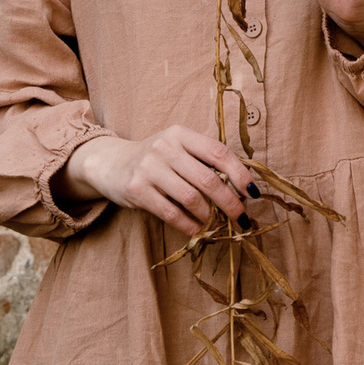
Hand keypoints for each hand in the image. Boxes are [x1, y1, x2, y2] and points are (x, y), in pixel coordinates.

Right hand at [58, 124, 254, 237]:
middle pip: (208, 180)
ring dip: (210, 216)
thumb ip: (204, 161)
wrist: (110, 163)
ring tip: (216, 224)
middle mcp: (165, 147)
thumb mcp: (177, 149)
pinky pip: (171, 213)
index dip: (240, 174)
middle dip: (230, 203)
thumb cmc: (155, 160)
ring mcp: (149, 168)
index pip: (218, 152)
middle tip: (241, 218)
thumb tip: (242, 189)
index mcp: (180, 134)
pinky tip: (198, 231)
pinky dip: (190, 225)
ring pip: (192, 199)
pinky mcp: (137, 189)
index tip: (253, 193)